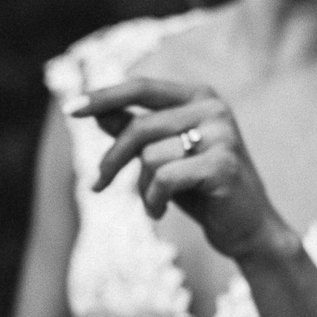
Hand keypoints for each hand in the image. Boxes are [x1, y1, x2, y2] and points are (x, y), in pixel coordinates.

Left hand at [69, 78, 288, 259]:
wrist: (247, 229)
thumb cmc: (201, 190)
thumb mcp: (162, 157)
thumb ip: (134, 131)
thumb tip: (96, 112)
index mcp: (199, 96)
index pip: (141, 87)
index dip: (103, 97)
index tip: (69, 108)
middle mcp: (213, 107)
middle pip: (139, 127)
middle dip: (112, 160)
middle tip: (97, 185)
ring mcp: (221, 134)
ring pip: (150, 156)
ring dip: (141, 187)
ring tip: (154, 202)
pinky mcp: (223, 165)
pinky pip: (164, 179)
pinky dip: (153, 200)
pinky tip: (161, 212)